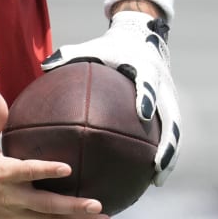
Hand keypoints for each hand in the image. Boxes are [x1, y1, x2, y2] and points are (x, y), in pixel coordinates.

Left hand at [41, 10, 181, 183]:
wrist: (142, 39)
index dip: (147, 96)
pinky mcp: (169, 109)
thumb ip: (70, 55)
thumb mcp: (93, 48)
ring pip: (174, 132)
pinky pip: (167, 136)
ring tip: (157, 179)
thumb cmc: (112, 47)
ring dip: (169, 155)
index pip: (150, 82)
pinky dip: (162, 155)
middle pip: (172, 117)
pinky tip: (150, 177)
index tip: (142, 113)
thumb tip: (44, 65)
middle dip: (168, 141)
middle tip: (157, 163)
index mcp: (145, 68)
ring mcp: (168, 100)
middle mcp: (162, 87)